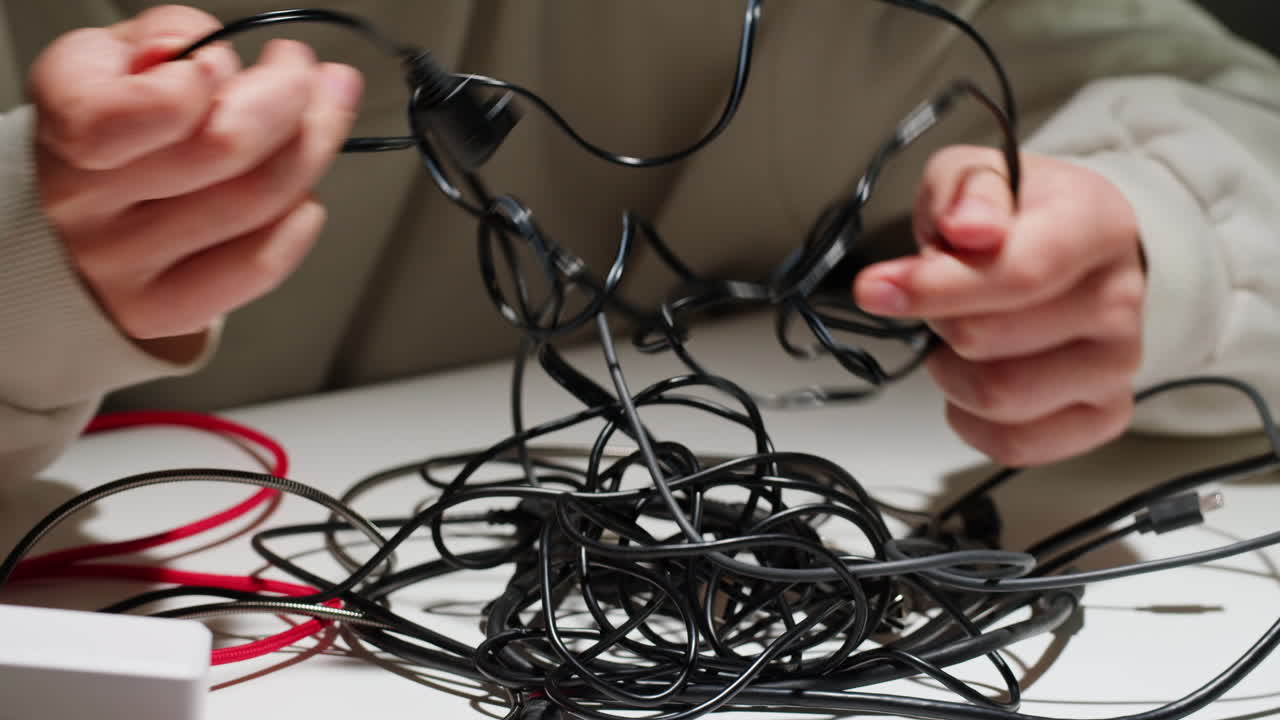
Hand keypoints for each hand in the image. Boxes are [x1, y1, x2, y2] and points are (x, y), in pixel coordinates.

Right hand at [32, 5, 362, 347]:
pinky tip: (302, 194)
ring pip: (257, 202)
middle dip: (292, 98)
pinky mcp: (164, 309)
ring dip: (312, 149)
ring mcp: (122, 265)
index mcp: (67, 123)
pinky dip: (299, 221)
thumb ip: (169, 40)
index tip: (224, 60)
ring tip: (321, 118)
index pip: (128, 112)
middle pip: (224, 147)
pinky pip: (259, 265)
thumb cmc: (115, 128)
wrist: (75, 217)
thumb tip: (211, 59)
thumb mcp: (120, 60)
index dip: (197, 80)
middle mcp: (83, 202)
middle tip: (313, 77)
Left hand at [854, 146, 1144, 465]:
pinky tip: (973, 380)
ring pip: (998, 397)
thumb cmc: (1025, 217)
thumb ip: (966, 191)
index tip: (879, 289)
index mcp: (1096, 226)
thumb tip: (968, 227)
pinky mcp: (1102, 415)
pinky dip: (972, 420)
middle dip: (938, 319)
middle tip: (940, 300)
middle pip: (988, 338)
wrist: (1081, 251)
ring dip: (951, 371)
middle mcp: (1117, 299)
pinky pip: (1016, 444)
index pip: (1018, 272)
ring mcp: (1115, 364)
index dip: (936, 287)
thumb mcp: (980, 175)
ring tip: (960, 339)